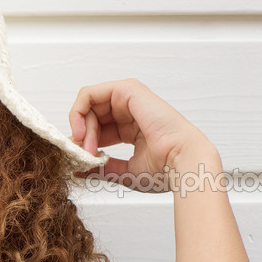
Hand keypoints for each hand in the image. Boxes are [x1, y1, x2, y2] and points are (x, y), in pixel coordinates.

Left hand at [68, 79, 216, 191]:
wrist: (182, 162)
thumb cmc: (164, 170)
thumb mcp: (123, 172)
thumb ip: (101, 169)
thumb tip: (79, 170)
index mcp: (131, 128)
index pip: (96, 130)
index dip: (84, 144)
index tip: (81, 161)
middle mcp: (129, 111)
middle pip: (90, 116)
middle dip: (80, 137)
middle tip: (82, 156)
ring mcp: (128, 98)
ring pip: (87, 105)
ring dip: (79, 127)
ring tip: (86, 149)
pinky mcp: (127, 90)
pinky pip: (89, 94)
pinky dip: (78, 112)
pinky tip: (81, 132)